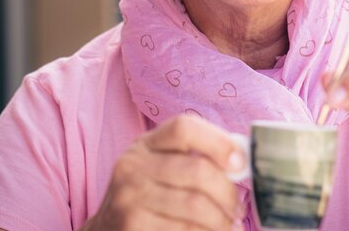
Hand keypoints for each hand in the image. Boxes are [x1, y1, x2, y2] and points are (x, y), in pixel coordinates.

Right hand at [81, 115, 244, 230]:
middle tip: (238, 208)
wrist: (107, 230)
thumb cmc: (148, 195)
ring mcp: (130, 198)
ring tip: (228, 224)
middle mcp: (132, 166)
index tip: (239, 162)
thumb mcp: (160, 166)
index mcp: (145, 144)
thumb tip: (242, 161)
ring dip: (222, 220)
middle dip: (228, 193)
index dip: (218, 142)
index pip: (184, 128)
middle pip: (198, 170)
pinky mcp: (133, 226)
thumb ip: (195, 158)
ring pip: (196, 206)